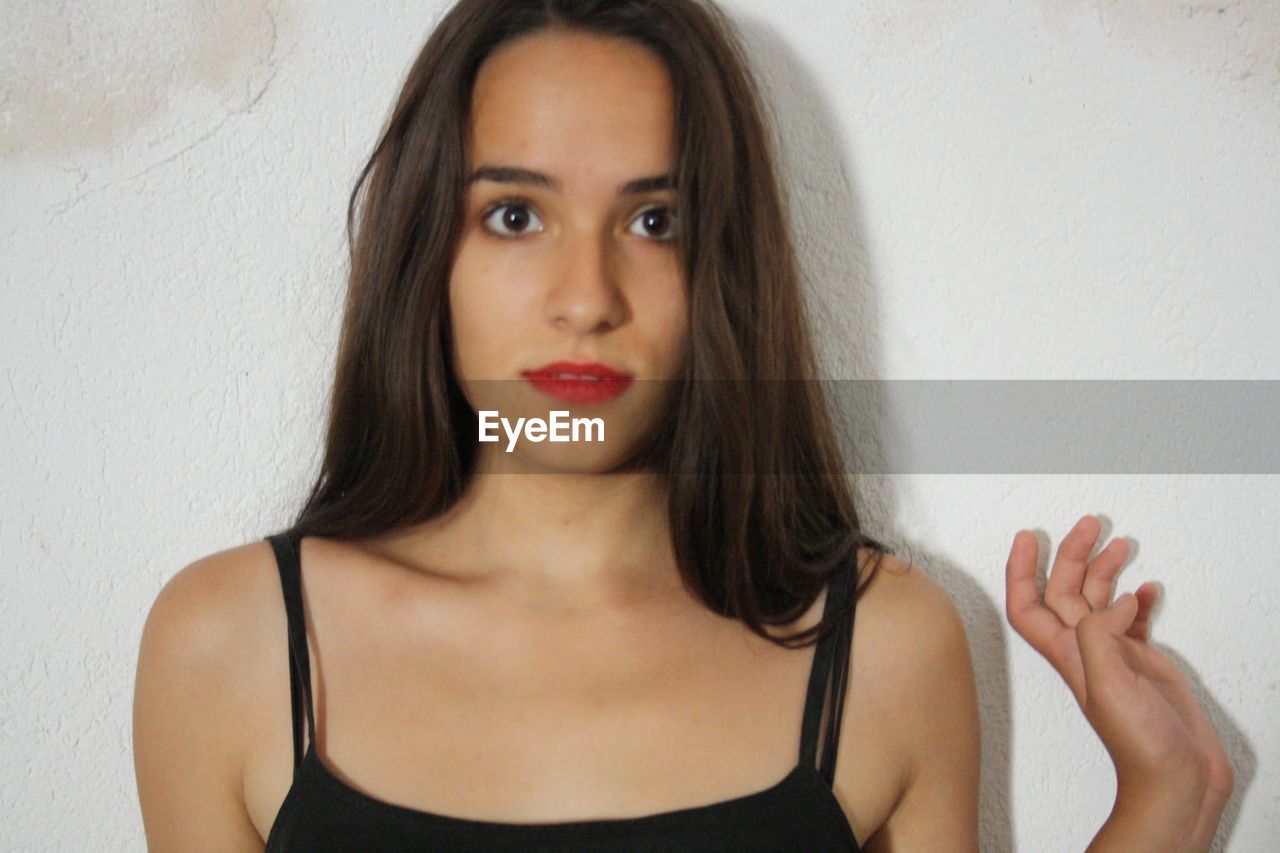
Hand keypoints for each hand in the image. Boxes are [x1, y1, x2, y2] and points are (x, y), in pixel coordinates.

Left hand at [1005, 515, 1233, 849]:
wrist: (1177, 778)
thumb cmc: (1139, 744)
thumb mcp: (1106, 684)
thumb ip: (1100, 635)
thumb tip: (1118, 599)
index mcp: (1067, 653)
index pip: (1028, 604)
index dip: (1021, 569)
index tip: (1028, 536)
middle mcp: (1085, 651)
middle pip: (1067, 592)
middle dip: (1074, 555)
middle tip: (1090, 524)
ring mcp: (1115, 657)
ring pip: (1102, 601)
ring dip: (1107, 570)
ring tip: (1121, 543)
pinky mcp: (1144, 665)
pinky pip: (1135, 622)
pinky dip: (1140, 600)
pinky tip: (1148, 588)